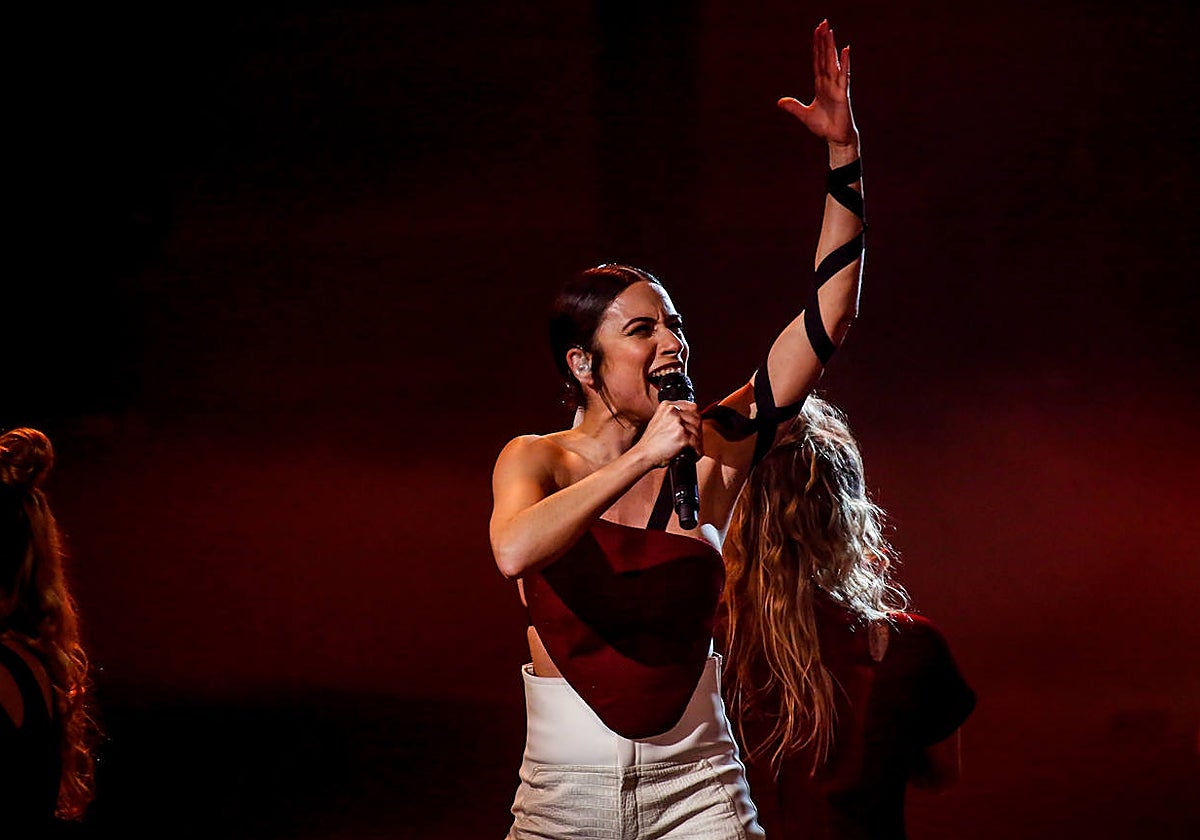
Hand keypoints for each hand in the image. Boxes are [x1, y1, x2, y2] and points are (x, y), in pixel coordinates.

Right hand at [635, 400, 703, 467]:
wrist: (643, 454)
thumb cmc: (651, 443)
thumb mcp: (659, 422)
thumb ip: (673, 418)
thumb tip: (691, 421)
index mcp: (667, 406)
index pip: (692, 407)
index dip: (696, 419)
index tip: (696, 427)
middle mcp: (673, 411)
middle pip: (697, 419)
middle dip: (697, 432)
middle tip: (694, 442)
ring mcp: (678, 423)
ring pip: (698, 432)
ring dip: (697, 443)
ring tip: (692, 451)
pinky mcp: (682, 436)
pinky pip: (696, 444)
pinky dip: (696, 452)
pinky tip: (692, 456)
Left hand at [777, 19, 857, 146]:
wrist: (835, 137)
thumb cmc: (824, 126)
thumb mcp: (804, 115)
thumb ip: (793, 107)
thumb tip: (780, 102)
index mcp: (820, 85)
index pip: (817, 61)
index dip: (816, 46)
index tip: (816, 32)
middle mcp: (829, 82)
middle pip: (825, 56)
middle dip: (823, 40)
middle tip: (823, 22)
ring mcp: (836, 86)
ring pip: (833, 61)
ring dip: (831, 46)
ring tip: (830, 30)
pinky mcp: (842, 93)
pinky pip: (843, 75)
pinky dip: (845, 62)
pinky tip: (845, 49)